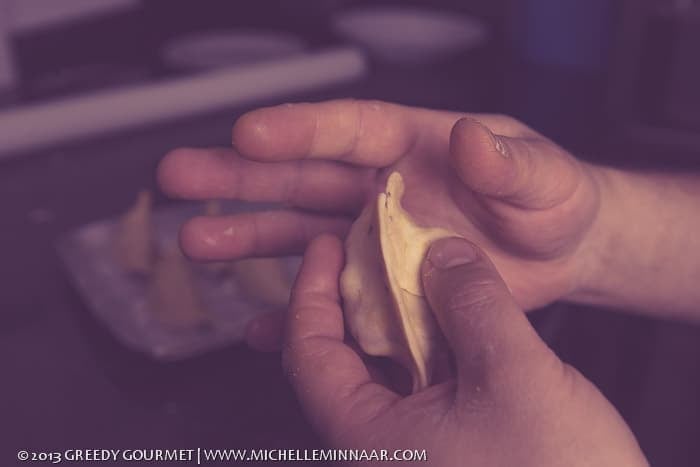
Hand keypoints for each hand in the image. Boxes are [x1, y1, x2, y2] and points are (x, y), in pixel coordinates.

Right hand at [157, 100, 602, 348]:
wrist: (560, 251)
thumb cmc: (552, 201)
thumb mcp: (544, 177)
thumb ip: (508, 162)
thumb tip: (470, 141)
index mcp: (411, 145)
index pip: (346, 129)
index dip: (295, 129)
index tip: (247, 131)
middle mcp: (380, 187)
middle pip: (298, 177)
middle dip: (238, 178)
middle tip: (178, 175)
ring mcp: (374, 236)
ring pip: (299, 233)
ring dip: (248, 239)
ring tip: (196, 243)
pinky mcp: (382, 282)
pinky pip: (329, 296)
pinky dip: (297, 312)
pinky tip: (263, 324)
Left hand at [283, 234, 647, 465]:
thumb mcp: (515, 376)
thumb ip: (474, 305)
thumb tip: (443, 253)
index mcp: (368, 437)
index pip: (309, 352)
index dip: (311, 290)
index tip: (327, 246)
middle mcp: (380, 445)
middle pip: (340, 356)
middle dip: (352, 296)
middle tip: (368, 248)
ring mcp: (415, 446)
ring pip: (384, 367)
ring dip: (396, 315)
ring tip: (410, 268)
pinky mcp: (448, 444)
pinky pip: (421, 381)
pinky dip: (428, 340)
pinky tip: (451, 312)